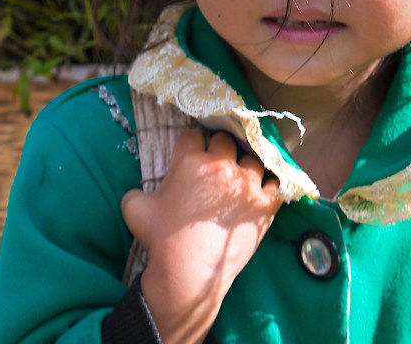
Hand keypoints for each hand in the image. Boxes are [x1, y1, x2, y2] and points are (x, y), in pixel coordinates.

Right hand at [121, 129, 280, 343]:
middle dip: (219, 149)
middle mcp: (221, 166)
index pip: (192, 136)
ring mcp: (247, 184)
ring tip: (238, 181)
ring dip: (245, 166)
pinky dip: (268, 185)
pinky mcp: (265, 204)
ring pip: (253, 159)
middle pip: (225, 140)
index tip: (191, 155)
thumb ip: (134, 191)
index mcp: (190, 161)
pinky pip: (276, 183)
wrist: (189, 273)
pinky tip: (260, 192)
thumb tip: (138, 192)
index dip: (190, 145)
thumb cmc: (161, 240)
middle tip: (215, 166)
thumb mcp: (134, 209)